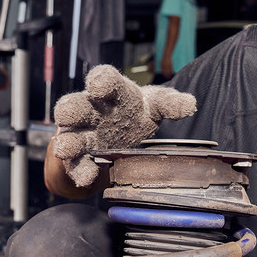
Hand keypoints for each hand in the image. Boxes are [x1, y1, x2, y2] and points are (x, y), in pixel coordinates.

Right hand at [52, 64, 196, 187]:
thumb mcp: (155, 105)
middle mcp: (92, 111)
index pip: (104, 80)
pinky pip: (77, 164)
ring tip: (66, 148)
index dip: (100, 81)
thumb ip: (170, 103)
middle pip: (77, 106)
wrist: (121, 136)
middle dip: (70, 109)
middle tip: (66, 114)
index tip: (98, 86)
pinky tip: (86, 177)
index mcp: (112, 93)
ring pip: (70, 136)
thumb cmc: (136, 112)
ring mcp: (84, 134)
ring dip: (67, 143)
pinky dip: (80, 171)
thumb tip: (190, 104)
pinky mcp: (82, 157)